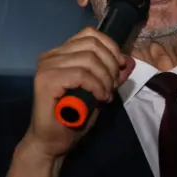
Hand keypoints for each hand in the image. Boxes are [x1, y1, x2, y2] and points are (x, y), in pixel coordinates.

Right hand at [24, 27, 134, 157]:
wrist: (52, 142)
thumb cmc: (73, 117)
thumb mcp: (98, 91)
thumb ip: (110, 75)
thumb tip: (129, 61)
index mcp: (61, 53)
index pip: (90, 34)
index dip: (110, 47)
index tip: (120, 66)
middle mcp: (51, 55)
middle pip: (92, 45)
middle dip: (110, 65)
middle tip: (112, 86)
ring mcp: (47, 66)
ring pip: (88, 59)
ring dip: (104, 78)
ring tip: (106, 95)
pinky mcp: (46, 80)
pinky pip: (81, 74)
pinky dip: (96, 86)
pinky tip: (100, 98)